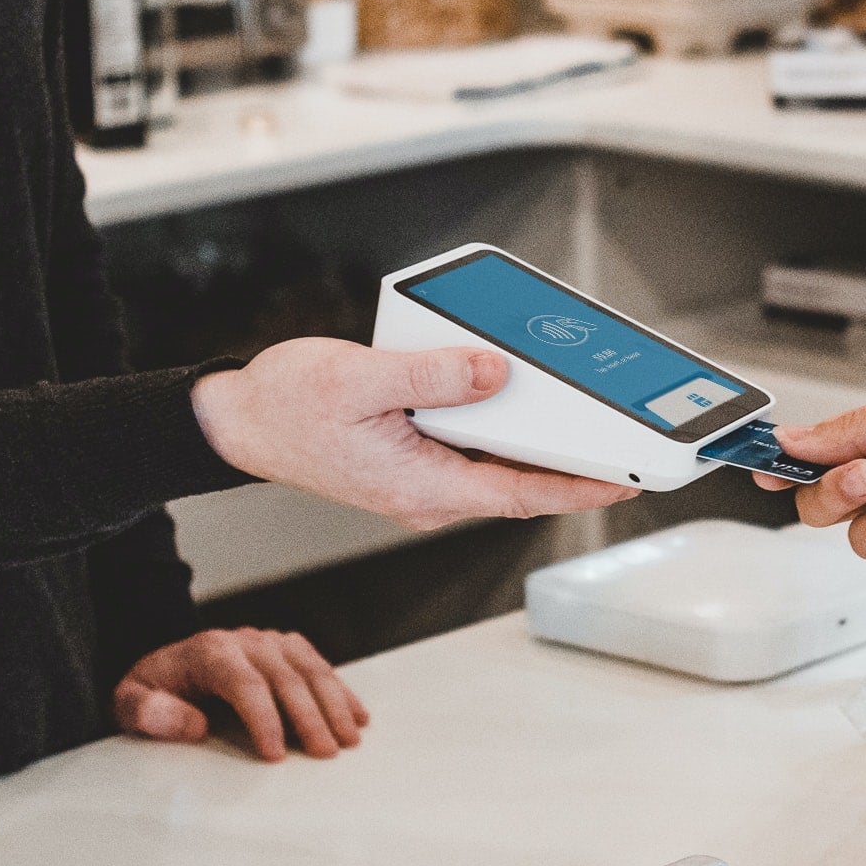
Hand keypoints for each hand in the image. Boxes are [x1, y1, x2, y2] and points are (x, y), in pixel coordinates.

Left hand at [115, 627, 370, 760]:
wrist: (164, 666)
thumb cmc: (151, 690)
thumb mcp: (129, 702)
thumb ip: (150, 712)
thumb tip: (193, 725)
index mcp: (209, 651)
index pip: (245, 684)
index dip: (264, 719)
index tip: (276, 754)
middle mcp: (244, 641)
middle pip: (286, 678)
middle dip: (309, 717)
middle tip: (325, 753)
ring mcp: (269, 642)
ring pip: (310, 669)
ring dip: (334, 705)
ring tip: (348, 740)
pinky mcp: (285, 648)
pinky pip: (319, 666)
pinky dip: (341, 691)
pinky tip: (357, 716)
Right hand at [193, 338, 636, 528]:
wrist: (236, 420)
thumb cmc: (285, 406)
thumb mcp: (360, 378)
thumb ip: (433, 376)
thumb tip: (494, 372)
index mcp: (421, 486)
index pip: (522, 493)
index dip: (582, 487)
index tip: (628, 478)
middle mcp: (427, 493)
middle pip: (519, 480)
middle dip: (573, 461)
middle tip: (624, 435)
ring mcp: (420, 480)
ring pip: (496, 464)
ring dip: (536, 441)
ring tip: (584, 410)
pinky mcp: (411, 460)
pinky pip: (470, 448)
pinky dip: (499, 425)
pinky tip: (514, 394)